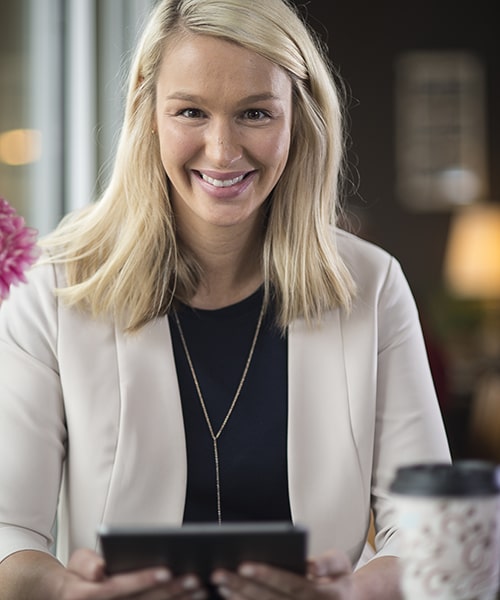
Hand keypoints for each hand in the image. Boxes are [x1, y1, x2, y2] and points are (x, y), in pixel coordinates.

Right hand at [53, 548, 207, 599]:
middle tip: (194, 578)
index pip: (120, 587)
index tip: (167, 570)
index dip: (143, 579)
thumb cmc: (78, 576)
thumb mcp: (75, 564)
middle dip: (170, 591)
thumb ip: (86, 564)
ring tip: (200, 590)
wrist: (68, 598)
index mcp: (88, 595)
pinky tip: (192, 599)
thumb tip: (99, 569)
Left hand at [210, 549, 354, 598]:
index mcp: (323, 596)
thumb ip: (327, 563)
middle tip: (218, 573)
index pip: (290, 584)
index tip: (243, 563)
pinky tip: (230, 597)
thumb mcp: (341, 564)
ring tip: (220, 584)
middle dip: (242, 586)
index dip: (267, 574)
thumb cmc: (341, 578)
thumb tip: (310, 566)